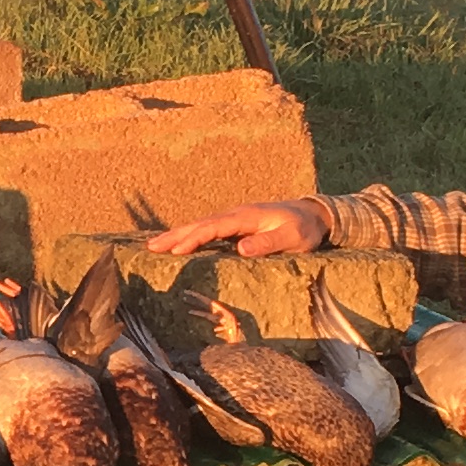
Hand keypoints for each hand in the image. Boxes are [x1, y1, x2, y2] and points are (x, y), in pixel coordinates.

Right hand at [147, 198, 328, 258]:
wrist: (314, 216)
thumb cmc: (305, 229)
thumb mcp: (292, 238)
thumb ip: (268, 242)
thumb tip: (240, 248)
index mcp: (245, 217)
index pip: (213, 227)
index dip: (193, 238)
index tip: (174, 250)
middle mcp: (236, 216)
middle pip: (200, 225)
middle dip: (175, 235)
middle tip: (151, 247)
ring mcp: (235, 221)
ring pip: (201, 227)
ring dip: (178, 236)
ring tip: (155, 246)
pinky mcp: (236, 227)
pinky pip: (208, 232)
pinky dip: (190, 237)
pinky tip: (179, 245)